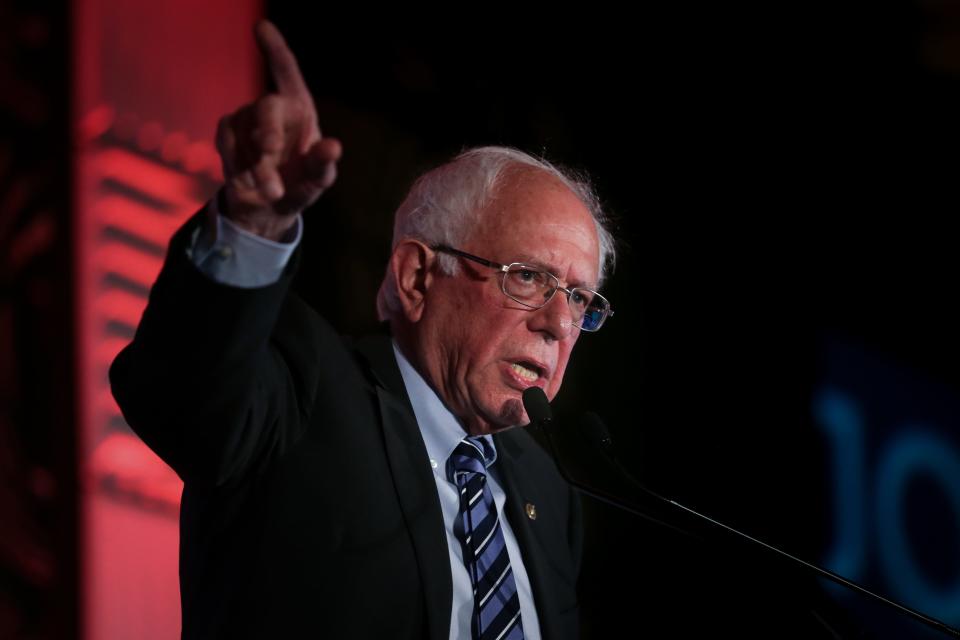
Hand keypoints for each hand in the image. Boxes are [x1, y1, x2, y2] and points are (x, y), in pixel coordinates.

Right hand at [215, 20, 341, 239]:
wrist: (269, 209)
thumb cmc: (300, 184)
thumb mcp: (318, 180)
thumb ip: (324, 164)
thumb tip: (334, 146)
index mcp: (299, 108)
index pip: (286, 72)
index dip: (274, 48)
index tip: (260, 26)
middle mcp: (271, 108)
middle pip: (266, 107)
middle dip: (268, 130)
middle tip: (271, 151)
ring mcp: (246, 119)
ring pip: (245, 136)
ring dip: (257, 167)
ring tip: (272, 191)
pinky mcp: (227, 134)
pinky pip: (228, 144)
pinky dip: (239, 166)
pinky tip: (249, 182)